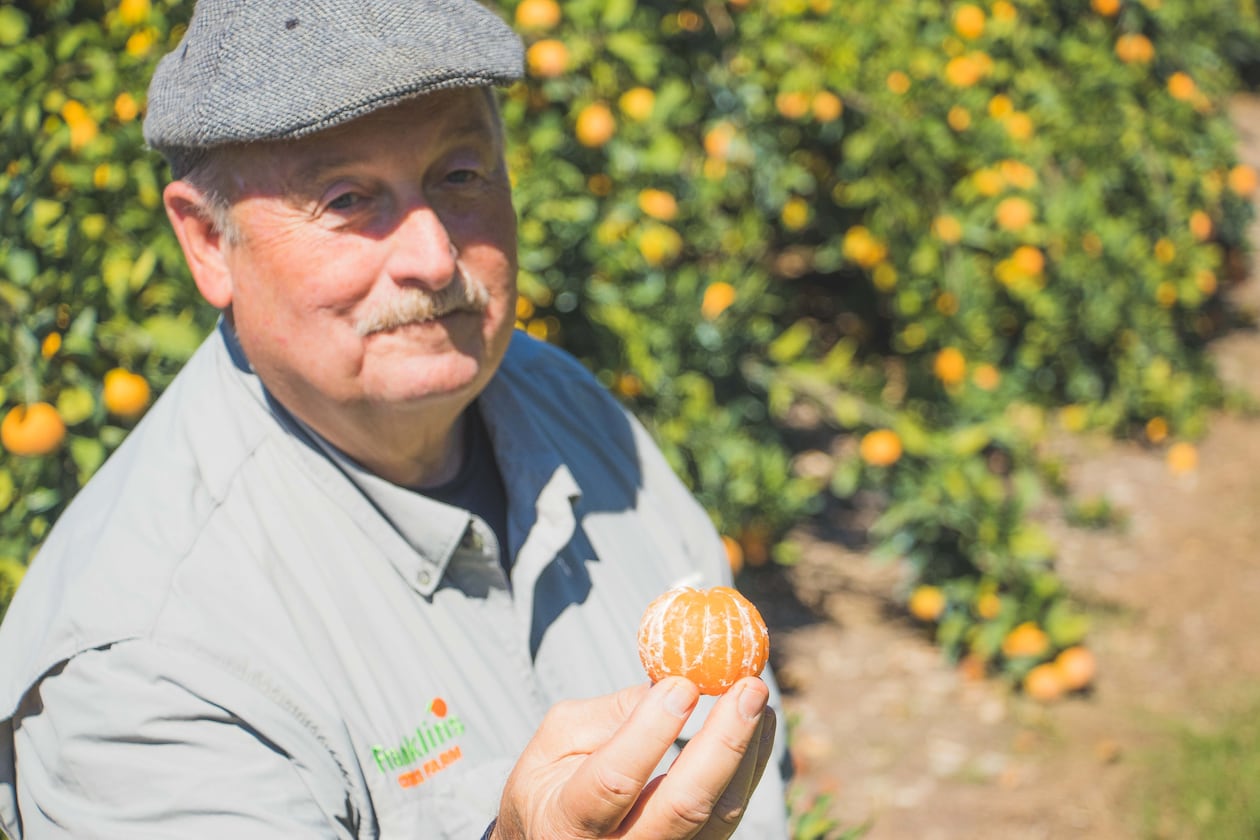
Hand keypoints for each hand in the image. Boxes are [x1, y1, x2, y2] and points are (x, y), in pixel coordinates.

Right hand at [492, 676, 774, 839]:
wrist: (556, 839)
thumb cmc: (553, 782)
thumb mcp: (556, 742)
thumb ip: (608, 715)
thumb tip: (673, 681)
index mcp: (566, 821)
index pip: (614, 781)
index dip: (651, 732)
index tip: (683, 684)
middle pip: (681, 808)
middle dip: (723, 741)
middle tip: (748, 687)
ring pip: (718, 815)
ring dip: (748, 750)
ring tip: (757, 694)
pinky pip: (730, 816)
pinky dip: (751, 767)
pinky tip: (759, 725)